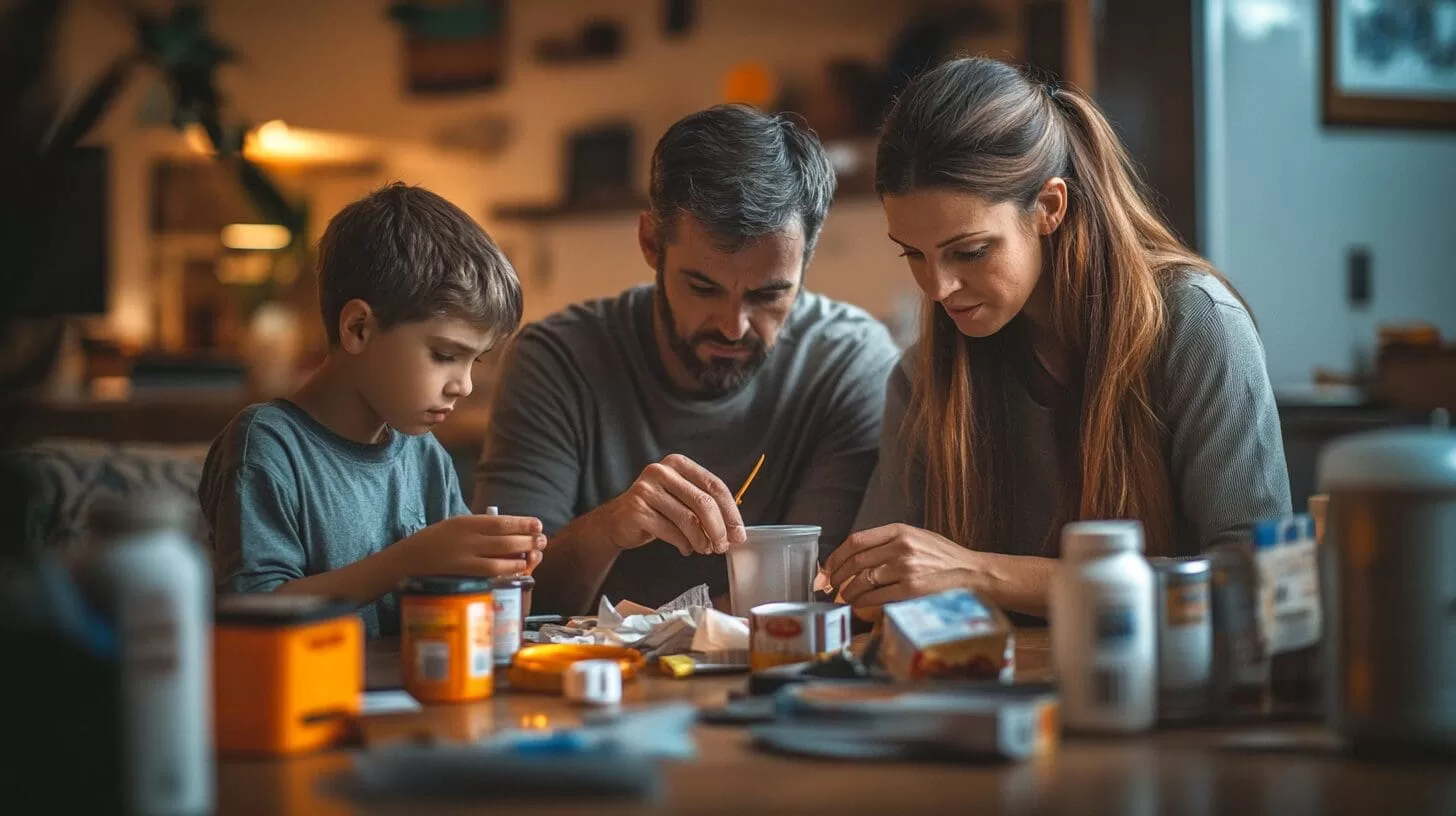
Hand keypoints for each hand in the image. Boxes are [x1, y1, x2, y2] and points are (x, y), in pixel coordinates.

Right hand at [395, 514, 546, 578]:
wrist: (404, 561)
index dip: (522, 524)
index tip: (538, 524)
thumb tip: (509, 531)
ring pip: (500, 558)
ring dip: (521, 557)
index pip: (500, 521)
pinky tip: (518, 570)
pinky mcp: (459, 575)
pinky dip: (506, 572)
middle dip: (528, 540)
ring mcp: (462, 558)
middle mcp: (465, 538)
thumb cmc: (432, 543)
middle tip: (543, 541)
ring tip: (535, 556)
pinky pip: (489, 574)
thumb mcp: (454, 527)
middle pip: (505, 539)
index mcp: (465, 522)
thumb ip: (478, 529)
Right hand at [598, 454, 746, 555]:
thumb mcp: (681, 499)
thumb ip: (705, 506)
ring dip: (701, 540)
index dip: (731, 512)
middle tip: (723, 546)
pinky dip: (683, 544)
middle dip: (718, 528)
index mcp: (678, 464)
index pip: (714, 485)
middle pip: (703, 502)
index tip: (739, 532)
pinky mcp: (637, 509)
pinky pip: (670, 531)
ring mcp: (647, 489)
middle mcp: (662, 471)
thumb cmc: (656, 509)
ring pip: (688, 519)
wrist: (618, 521)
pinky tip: (686, 549)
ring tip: (705, 549)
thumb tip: (734, 530)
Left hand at [825, 524, 978, 609]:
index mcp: (899, 530)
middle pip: (855, 562)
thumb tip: (855, 556)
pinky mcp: (912, 590)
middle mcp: (901, 547)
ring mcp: (906, 569)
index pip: (856, 541)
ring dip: (848, 592)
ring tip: (844, 597)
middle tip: (830, 586)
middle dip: (836, 576)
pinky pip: (876, 597)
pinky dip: (862, 603)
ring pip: (862, 581)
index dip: (836, 556)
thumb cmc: (944, 557)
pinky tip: (859, 605)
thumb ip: (889, 542)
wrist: (974, 573)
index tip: (828, 567)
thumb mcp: (917, 537)